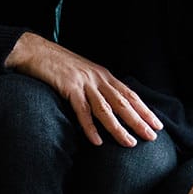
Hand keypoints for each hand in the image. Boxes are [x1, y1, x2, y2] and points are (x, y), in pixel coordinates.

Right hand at [5, 33, 161, 146]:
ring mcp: (84, 83)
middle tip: (152, 136)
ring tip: (130, 143)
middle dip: (139, 120)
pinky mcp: (68, 88)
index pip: (129, 94)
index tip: (157, 124)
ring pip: (106, 109)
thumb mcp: (84, 72)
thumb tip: (109, 104)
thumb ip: (96, 86)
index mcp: (103, 75)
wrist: (35, 50)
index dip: (144, 110)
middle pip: (123, 103)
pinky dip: (90, 127)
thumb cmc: (58, 64)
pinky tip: (97, 141)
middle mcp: (97, 78)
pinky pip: (82, 111)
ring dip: (119, 128)